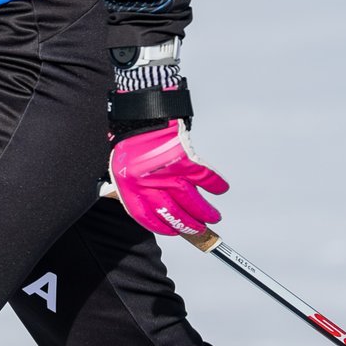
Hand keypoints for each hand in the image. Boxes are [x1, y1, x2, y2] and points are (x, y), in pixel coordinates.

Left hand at [108, 122, 228, 237]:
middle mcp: (149, 183)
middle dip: (190, 225)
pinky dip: (215, 184)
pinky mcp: (183, 159)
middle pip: (174, 214)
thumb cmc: (133, 142)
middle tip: (201, 228)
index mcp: (130, 187)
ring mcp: (168, 172)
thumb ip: (140, 189)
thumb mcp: (125, 169)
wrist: (140, 115)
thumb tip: (162, 210)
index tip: (176, 231)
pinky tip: (221, 189)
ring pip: (191, 200)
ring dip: (205, 212)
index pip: (148, 217)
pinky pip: (204, 177)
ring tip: (214, 217)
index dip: (164, 227)